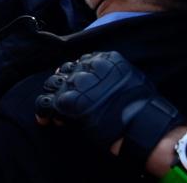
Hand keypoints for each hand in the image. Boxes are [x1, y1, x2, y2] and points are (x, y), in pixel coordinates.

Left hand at [36, 52, 183, 163]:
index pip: (80, 63)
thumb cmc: (140, 107)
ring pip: (52, 84)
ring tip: (55, 111)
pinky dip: (43, 112)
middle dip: (63, 85)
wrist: (143, 128)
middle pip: (64, 72)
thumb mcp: (127, 79)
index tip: (75, 87)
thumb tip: (92, 80)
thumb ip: (107, 75)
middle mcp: (88, 68)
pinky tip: (45, 120)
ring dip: (52, 96)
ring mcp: (77, 84)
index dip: (75, 76)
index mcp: (103, 59)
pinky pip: (46, 103)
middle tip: (64, 99)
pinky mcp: (69, 102)